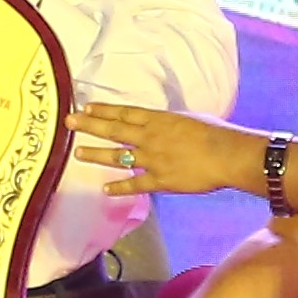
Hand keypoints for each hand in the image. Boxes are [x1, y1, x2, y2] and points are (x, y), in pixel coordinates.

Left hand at [71, 101, 258, 197]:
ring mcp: (153, 159)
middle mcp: (150, 137)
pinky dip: (119, 187)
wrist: (229, 154)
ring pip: (117, 156)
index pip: (125, 112)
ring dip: (96, 154)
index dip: (104, 110)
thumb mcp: (190, 119)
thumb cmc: (217, 133)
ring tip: (78, 153)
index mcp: (159, 119)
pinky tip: (105, 189)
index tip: (86, 107)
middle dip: (89, 125)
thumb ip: (171, 123)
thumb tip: (162, 124)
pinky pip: (135, 184)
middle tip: (69, 122)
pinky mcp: (160, 180)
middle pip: (114, 130)